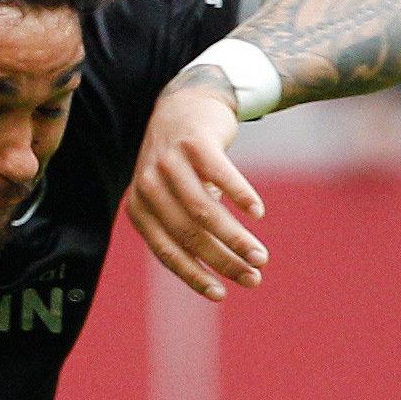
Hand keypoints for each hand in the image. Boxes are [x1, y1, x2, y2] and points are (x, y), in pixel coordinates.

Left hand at [127, 76, 267, 301]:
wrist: (186, 105)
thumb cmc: (181, 165)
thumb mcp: (171, 198)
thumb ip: (184, 231)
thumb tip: (221, 276)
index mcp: (139, 207)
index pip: (165, 251)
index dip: (194, 275)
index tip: (221, 294)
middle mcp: (148, 186)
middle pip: (189, 234)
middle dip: (223, 261)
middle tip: (254, 277)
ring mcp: (169, 163)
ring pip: (205, 211)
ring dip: (236, 238)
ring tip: (261, 256)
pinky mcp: (195, 143)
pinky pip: (220, 175)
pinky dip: (240, 196)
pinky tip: (258, 214)